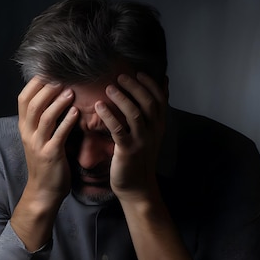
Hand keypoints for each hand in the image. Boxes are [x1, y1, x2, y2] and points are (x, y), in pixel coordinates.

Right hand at [17, 76, 78, 205]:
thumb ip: (42, 119)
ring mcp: (37, 144)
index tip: (50, 70)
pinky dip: (67, 121)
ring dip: (58, 102)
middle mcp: (27, 133)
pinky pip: (58, 134)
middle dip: (48, 88)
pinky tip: (76, 112)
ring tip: (71, 91)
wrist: (44, 191)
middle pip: (33, 103)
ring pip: (44, 116)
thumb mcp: (38, 138)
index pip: (24, 98)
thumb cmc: (45, 162)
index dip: (36, 83)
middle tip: (63, 77)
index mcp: (24, 127)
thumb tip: (54, 96)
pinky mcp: (50, 154)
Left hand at [95, 72, 167, 201]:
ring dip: (122, 98)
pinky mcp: (127, 150)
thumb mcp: (150, 134)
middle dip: (135, 87)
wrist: (136, 187)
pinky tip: (99, 106)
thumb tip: (161, 87)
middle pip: (148, 102)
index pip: (160, 99)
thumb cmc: (139, 158)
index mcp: (158, 126)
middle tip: (120, 76)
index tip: (138, 72)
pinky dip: (109, 115)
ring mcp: (141, 141)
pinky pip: (118, 129)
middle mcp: (153, 131)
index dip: (150, 84)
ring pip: (135, 113)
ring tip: (109, 87)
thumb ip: (152, 114)